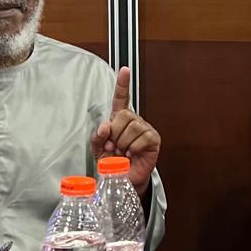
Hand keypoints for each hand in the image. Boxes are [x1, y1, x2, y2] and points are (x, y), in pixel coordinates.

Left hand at [90, 67, 161, 195]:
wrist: (122, 181)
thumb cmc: (112, 164)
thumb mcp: (98, 149)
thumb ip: (97, 135)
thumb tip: (105, 126)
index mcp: (120, 120)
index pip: (122, 99)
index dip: (123, 84)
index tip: (124, 70)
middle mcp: (134, 122)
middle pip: (124, 115)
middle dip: (115, 134)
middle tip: (114, 147)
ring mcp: (145, 130)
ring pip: (132, 127)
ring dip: (123, 143)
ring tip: (123, 153)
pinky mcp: (153, 140)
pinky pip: (142, 137)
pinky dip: (134, 147)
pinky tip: (132, 154)